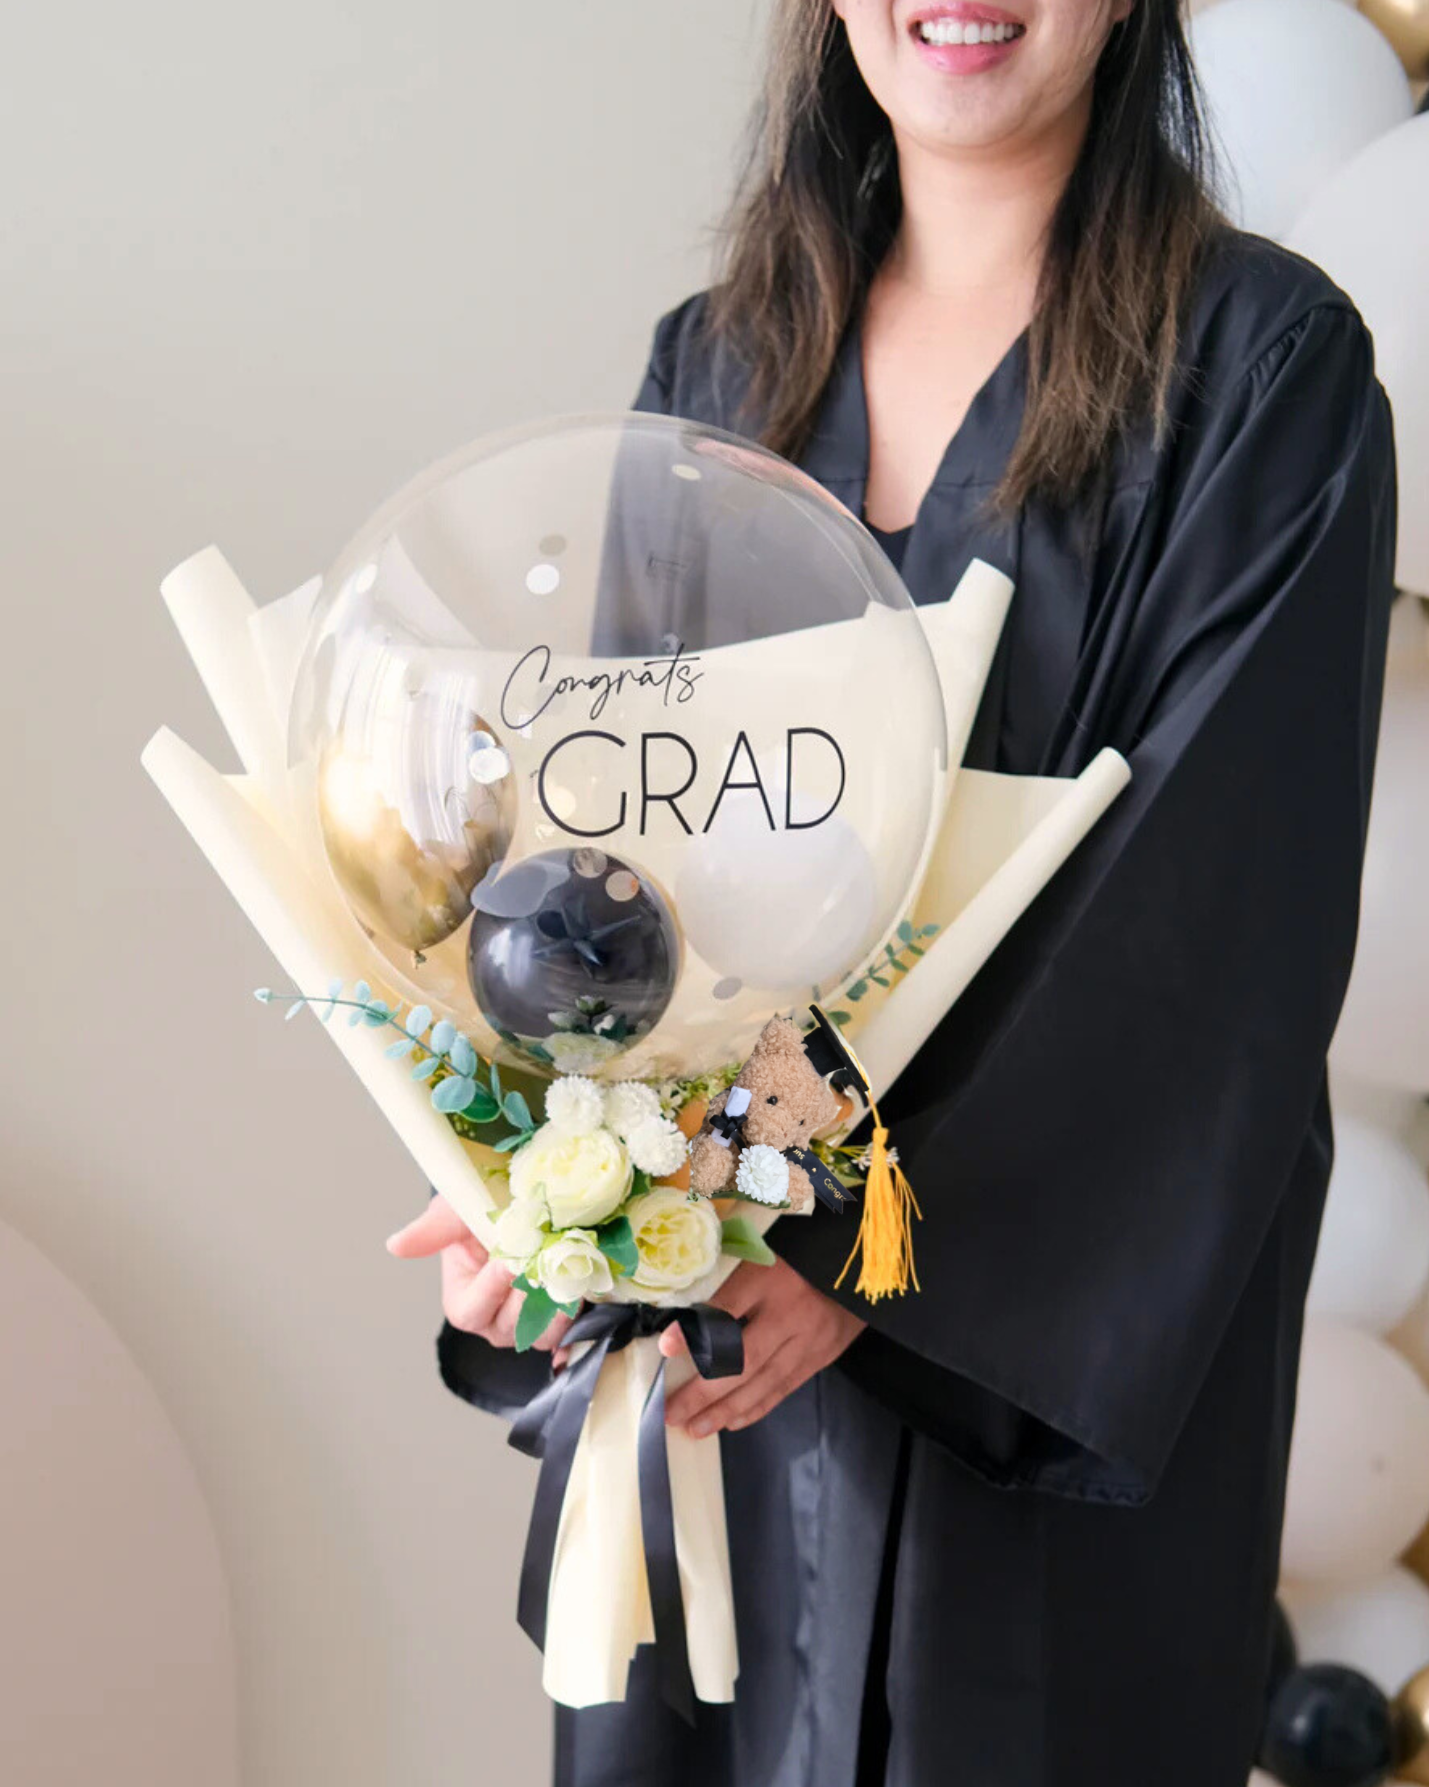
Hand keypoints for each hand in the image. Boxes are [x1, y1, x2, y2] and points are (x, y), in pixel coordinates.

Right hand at [385, 1194, 572, 1353]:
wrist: (519, 1207)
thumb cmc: (479, 1212)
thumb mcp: (454, 1213)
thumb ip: (432, 1230)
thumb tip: (395, 1245)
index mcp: (464, 1304)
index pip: (473, 1309)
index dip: (490, 1288)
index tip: (506, 1259)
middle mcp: (496, 1323)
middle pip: (512, 1324)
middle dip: (530, 1292)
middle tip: (546, 1260)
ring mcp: (530, 1324)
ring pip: (544, 1331)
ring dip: (558, 1302)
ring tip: (569, 1271)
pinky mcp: (562, 1317)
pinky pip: (571, 1325)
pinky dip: (577, 1307)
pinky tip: (584, 1285)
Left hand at [659, 1258, 865, 1438]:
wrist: (858, 1265)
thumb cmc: (798, 1256)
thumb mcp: (762, 1255)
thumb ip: (729, 1283)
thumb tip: (685, 1320)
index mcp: (770, 1277)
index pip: (725, 1307)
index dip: (694, 1331)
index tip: (664, 1347)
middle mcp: (789, 1312)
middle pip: (740, 1359)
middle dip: (702, 1391)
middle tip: (669, 1412)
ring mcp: (808, 1339)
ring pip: (761, 1382)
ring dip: (724, 1410)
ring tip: (693, 1427)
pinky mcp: (820, 1356)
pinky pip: (783, 1388)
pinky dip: (755, 1408)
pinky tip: (730, 1421)